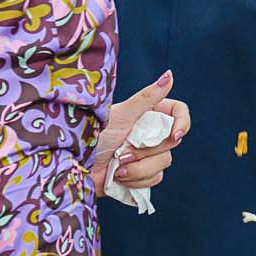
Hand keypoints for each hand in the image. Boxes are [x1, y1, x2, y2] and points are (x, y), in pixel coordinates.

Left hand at [91, 72, 188, 194]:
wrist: (73, 168)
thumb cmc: (91, 137)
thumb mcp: (121, 115)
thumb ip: (148, 97)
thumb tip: (169, 74)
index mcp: (147, 115)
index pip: (178, 113)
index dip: (182, 124)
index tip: (173, 136)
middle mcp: (149, 134)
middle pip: (172, 143)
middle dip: (147, 152)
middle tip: (124, 152)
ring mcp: (145, 155)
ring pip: (163, 164)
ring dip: (138, 169)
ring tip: (117, 167)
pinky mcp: (140, 175)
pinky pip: (154, 179)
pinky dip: (135, 181)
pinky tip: (118, 177)